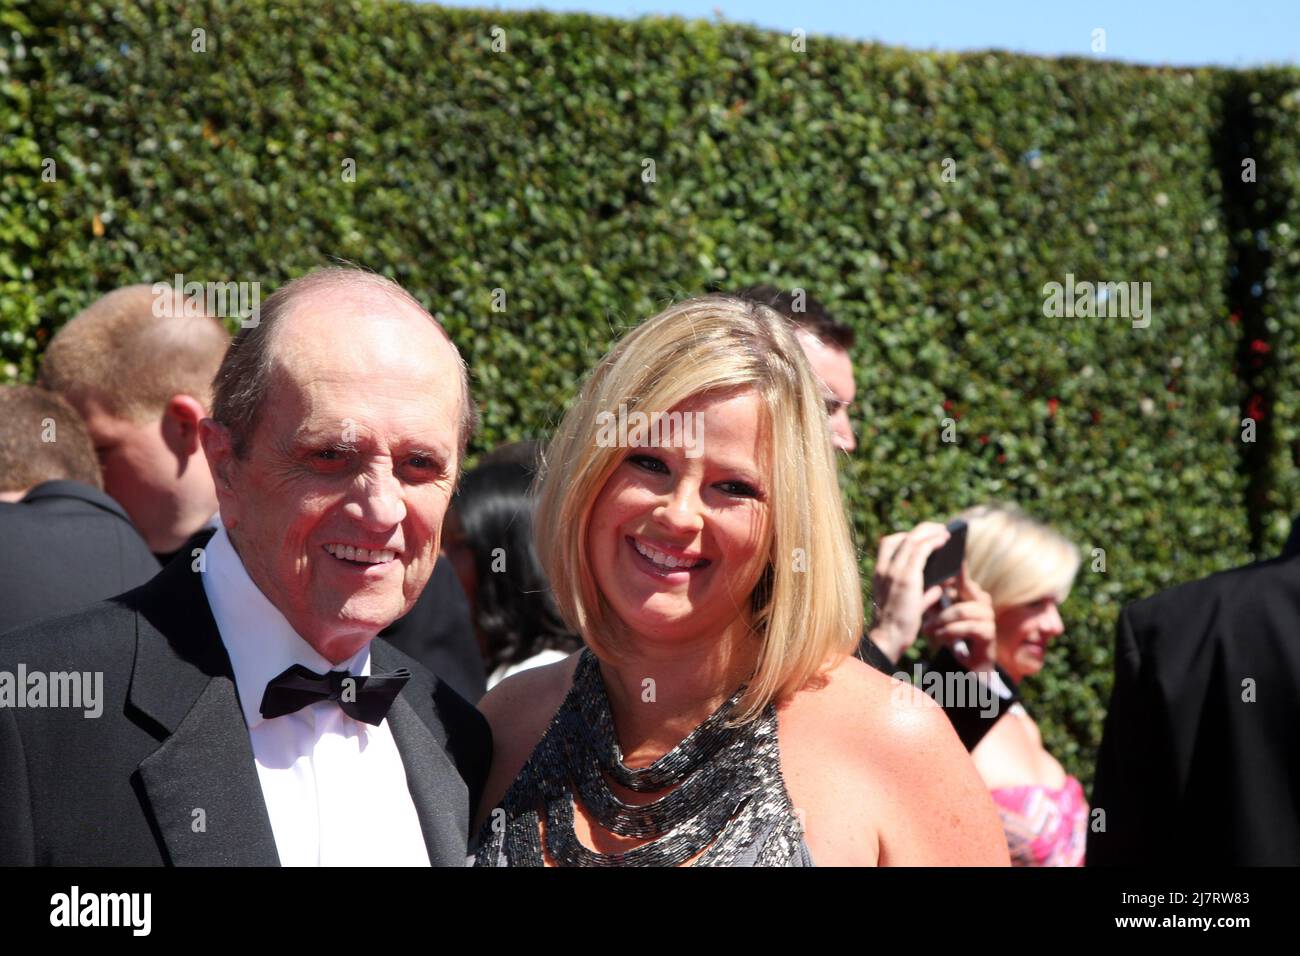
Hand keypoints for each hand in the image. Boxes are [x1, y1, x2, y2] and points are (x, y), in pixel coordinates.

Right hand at [867, 522, 949, 662]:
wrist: (888, 638)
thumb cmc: (897, 626)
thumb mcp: (909, 605)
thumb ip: (923, 594)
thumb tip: (939, 587)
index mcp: (880, 574)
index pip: (888, 544)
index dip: (906, 536)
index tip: (922, 537)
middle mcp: (884, 569)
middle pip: (901, 537)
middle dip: (921, 530)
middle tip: (937, 529)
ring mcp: (893, 572)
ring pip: (912, 539)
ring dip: (930, 532)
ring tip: (944, 532)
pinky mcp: (906, 577)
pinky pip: (921, 550)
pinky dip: (933, 541)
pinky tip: (944, 540)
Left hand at [921, 564, 996, 671]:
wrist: (968, 663)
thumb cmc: (952, 634)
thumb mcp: (939, 613)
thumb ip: (933, 598)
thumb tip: (920, 581)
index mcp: (971, 592)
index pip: (962, 576)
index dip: (956, 568)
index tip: (948, 558)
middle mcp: (982, 600)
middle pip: (963, 588)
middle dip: (941, 597)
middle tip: (925, 606)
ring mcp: (987, 616)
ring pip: (961, 610)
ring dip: (941, 620)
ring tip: (927, 629)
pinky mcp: (988, 632)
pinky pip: (966, 627)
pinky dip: (948, 632)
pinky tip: (939, 637)